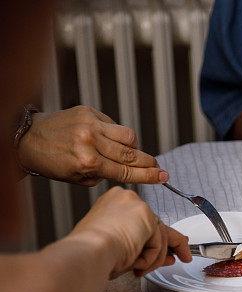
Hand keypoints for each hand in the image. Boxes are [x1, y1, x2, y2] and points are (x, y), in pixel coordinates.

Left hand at [16, 105, 168, 185]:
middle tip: (156, 166)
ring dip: (132, 146)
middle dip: (148, 162)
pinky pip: (113, 124)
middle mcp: (91, 142)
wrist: (27, 138)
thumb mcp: (79, 178)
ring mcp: (90, 124)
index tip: (163, 177)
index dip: (148, 175)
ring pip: (128, 135)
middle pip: (132, 153)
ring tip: (125, 152)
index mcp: (88, 162)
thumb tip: (128, 168)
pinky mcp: (88, 112)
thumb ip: (105, 173)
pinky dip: (115, 134)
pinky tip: (105, 139)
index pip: (126, 171)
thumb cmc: (51, 162)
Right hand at [69, 187, 190, 276]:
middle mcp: (125, 199)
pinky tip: (135, 262)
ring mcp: (137, 205)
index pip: (142, 220)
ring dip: (154, 259)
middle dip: (171, 245)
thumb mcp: (119, 247)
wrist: (87, 253)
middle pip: (156, 224)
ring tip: (138, 269)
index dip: (155, 237)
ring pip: (160, 236)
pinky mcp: (147, 216)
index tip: (169, 249)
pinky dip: (151, 258)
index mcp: (112, 203)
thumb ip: (143, 247)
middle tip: (183, 255)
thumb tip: (169, 255)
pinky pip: (159, 243)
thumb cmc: (91, 254)